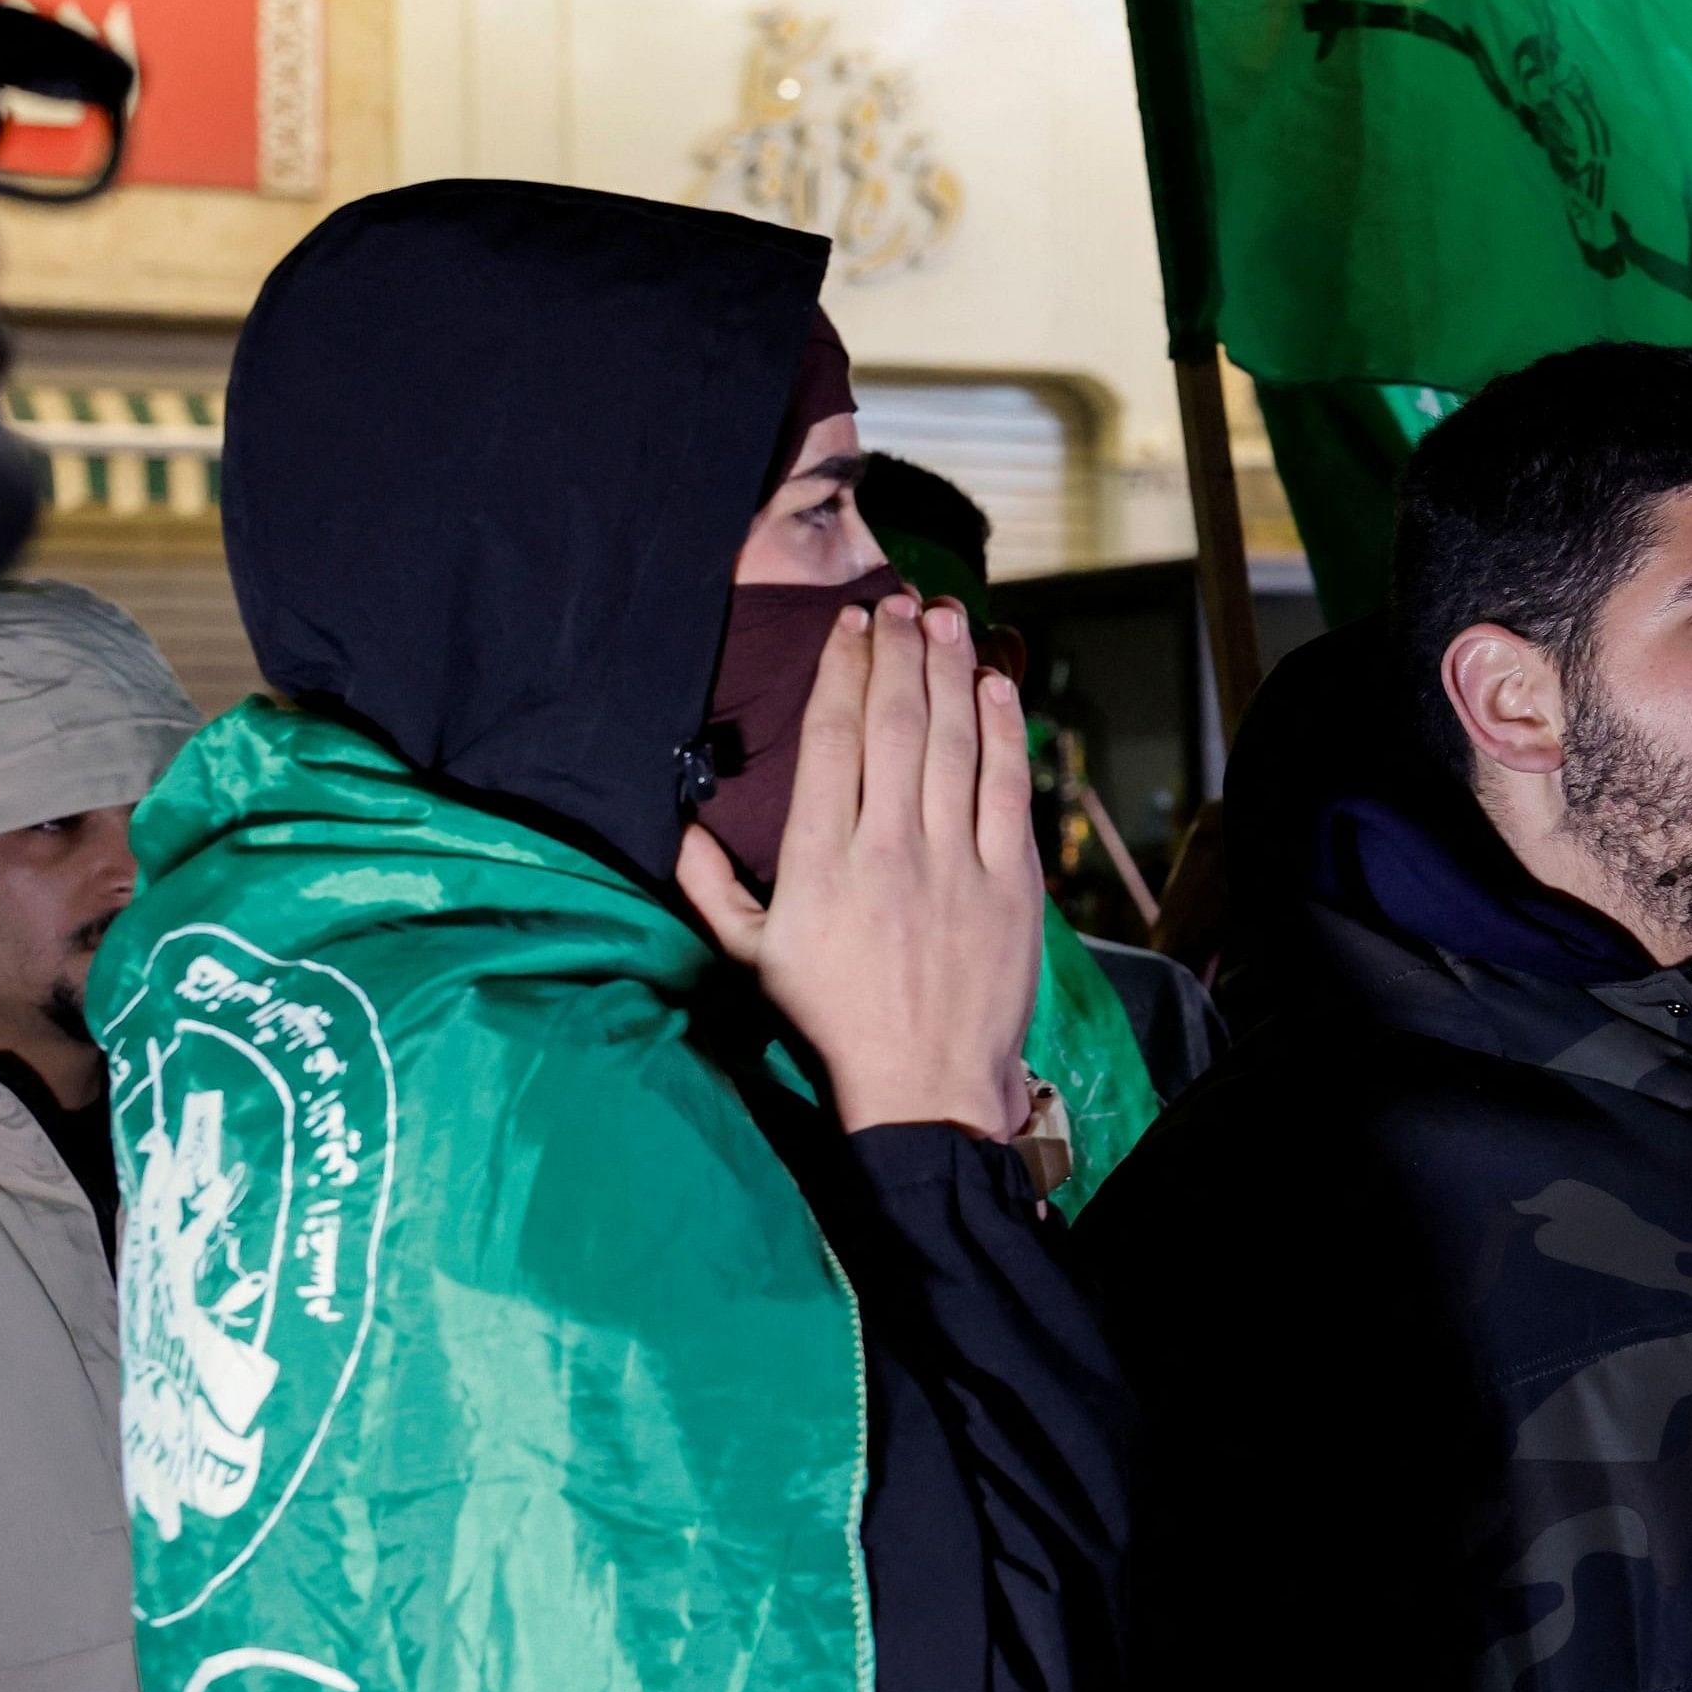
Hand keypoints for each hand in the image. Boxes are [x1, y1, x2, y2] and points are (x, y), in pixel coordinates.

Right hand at [679, 591, 1041, 1137]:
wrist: (924, 1087)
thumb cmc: (834, 1021)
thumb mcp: (749, 959)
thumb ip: (709, 888)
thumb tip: (680, 828)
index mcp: (819, 863)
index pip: (830, 741)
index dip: (841, 673)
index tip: (850, 629)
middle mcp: (886, 851)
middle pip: (894, 724)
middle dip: (899, 652)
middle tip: (902, 604)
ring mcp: (954, 864)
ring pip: (952, 743)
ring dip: (950, 671)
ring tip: (946, 619)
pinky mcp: (1010, 882)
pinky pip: (1008, 787)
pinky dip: (1003, 730)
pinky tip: (994, 685)